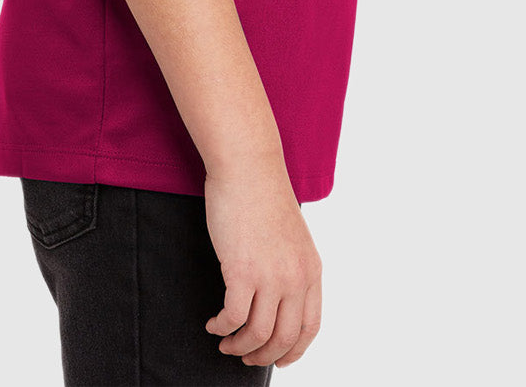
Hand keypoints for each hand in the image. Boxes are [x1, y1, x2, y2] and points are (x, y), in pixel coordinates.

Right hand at [203, 162, 322, 369]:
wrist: (247, 165)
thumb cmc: (263, 194)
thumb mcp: (292, 236)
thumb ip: (291, 266)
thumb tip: (278, 297)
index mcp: (312, 270)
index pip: (310, 327)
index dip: (294, 351)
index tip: (279, 359)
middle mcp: (296, 277)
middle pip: (284, 338)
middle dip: (263, 355)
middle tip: (245, 357)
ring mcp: (270, 276)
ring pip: (258, 334)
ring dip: (239, 346)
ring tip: (225, 342)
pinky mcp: (241, 271)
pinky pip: (232, 317)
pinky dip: (222, 327)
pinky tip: (213, 323)